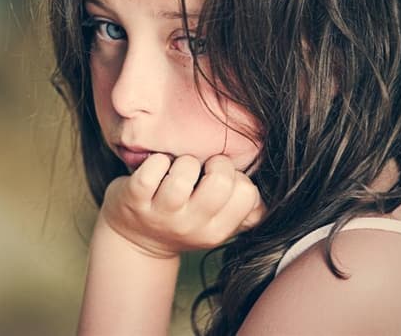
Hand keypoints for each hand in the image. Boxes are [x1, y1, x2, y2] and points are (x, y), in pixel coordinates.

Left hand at [99, 153, 265, 258]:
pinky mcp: (135, 198)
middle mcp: (190, 225)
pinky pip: (152, 168)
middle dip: (215, 164)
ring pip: (183, 173)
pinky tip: (157, 167)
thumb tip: (266, 200)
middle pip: (219, 182)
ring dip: (184, 162)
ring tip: (178, 170)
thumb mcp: (215, 225)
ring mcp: (160, 213)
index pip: (247, 194)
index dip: (236, 177)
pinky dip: (156, 160)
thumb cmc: (183, 220)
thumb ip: (244, 213)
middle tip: (203, 169)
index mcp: (216, 231)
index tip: (220, 180)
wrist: (134, 240)